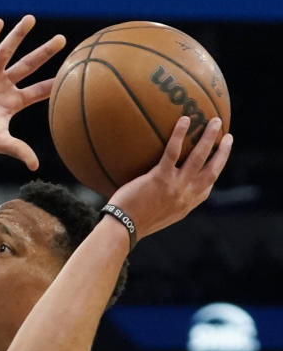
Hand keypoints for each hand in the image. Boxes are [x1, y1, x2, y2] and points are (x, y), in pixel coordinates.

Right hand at [0, 15, 65, 168]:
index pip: (40, 90)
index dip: (55, 82)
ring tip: (30, 19)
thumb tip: (35, 166)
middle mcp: (3, 85)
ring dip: (18, 35)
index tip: (73, 72)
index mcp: (13, 102)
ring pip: (7, 51)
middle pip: (29, 65)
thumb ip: (16, 149)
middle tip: (62, 39)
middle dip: (45, 52)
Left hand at [109, 116, 232, 240]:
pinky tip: (184, 120)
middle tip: (228, 136)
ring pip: (199, 157)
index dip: (215, 172)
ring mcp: (176, 186)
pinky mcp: (161, 178)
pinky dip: (180, 134)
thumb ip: (163, 203)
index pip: (207, 188)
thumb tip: (158, 192)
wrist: (122, 229)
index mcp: (185, 205)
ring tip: (214, 121)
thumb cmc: (130, 224)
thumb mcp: (155, 217)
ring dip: (210, 138)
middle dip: (223, 152)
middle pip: (212, 170)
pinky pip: (173, 151)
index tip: (219, 160)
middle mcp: (186, 195)